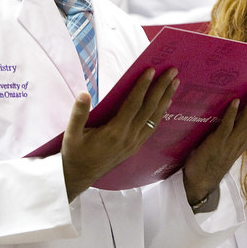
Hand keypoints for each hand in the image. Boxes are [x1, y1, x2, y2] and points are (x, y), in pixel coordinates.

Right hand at [60, 67, 178, 201]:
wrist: (79, 177)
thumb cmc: (74, 154)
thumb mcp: (71, 135)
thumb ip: (78, 114)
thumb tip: (84, 94)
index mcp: (114, 132)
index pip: (133, 104)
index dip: (142, 86)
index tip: (151, 70)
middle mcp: (128, 137)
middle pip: (149, 109)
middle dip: (161, 88)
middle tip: (173, 71)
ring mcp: (134, 143)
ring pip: (154, 118)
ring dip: (165, 99)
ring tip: (175, 83)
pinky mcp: (135, 147)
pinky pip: (152, 127)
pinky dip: (160, 113)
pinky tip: (165, 104)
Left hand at [181, 75, 246, 206]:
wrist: (202, 180)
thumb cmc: (216, 156)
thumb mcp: (232, 139)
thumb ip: (239, 124)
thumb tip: (244, 102)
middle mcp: (245, 137)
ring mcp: (232, 141)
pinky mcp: (218, 143)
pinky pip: (226, 127)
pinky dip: (231, 114)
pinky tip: (235, 101)